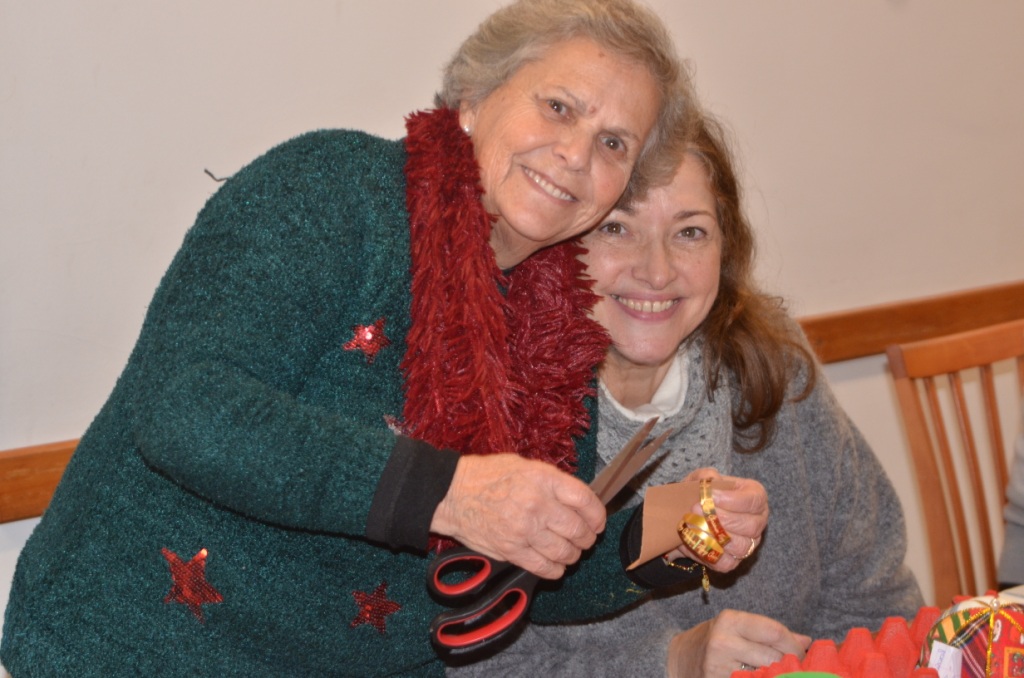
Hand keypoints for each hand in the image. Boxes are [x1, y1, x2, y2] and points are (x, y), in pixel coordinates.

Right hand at [430, 453, 605, 578]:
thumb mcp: (525, 465)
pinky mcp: (512, 550)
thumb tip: (577, 500)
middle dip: (587, 538)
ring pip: (565, 552)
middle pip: (578, 530)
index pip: (585, 501)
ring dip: (573, 555)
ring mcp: (525, 529)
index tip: (597, 521)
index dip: (598, 515)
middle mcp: (537, 504)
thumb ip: (552, 482)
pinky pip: (544, 568)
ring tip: (570, 551)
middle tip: (584, 539)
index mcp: (543, 479)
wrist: (452, 493)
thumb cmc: (487, 476)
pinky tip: (555, 564)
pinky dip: (555, 569)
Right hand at [666, 610, 810, 677]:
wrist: (676, 658)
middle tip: (798, 670)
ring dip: (777, 677)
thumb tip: (807, 642)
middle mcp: (723, 641)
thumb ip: (770, 633)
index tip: (803, 655)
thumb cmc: (712, 640)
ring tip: (780, 675)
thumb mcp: (737, 628)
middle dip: (791, 666)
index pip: (774, 632)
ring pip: (764, 676)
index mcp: (730, 620)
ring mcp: (718, 666)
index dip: (794, 646)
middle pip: (772, 657)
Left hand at [668, 468, 767, 572]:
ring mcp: (748, 544)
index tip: (712, 497)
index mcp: (755, 498)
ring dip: (715, 536)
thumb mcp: (701, 479)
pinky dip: (709, 553)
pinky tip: (695, 540)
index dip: (734, 500)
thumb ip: (706, 476)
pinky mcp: (733, 561)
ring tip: (694, 525)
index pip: (756, 500)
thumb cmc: (700, 494)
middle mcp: (757, 522)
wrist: (685, 515)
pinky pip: (727, 563)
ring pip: (741, 546)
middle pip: (751, 526)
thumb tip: (712, 479)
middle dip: (722, 519)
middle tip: (697, 511)